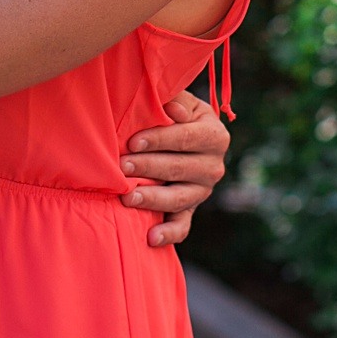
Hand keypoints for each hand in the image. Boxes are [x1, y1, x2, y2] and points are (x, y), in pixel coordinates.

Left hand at [119, 89, 229, 246]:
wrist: (180, 136)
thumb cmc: (172, 114)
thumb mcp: (178, 101)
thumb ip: (174, 99)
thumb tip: (172, 109)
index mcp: (215, 135)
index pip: (186, 138)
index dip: (160, 139)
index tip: (133, 141)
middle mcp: (214, 166)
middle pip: (180, 169)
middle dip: (149, 168)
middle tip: (122, 166)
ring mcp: (202, 191)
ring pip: (179, 199)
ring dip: (153, 199)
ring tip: (127, 198)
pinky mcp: (190, 210)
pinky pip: (182, 226)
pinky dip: (168, 233)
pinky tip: (150, 238)